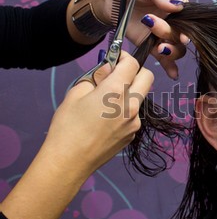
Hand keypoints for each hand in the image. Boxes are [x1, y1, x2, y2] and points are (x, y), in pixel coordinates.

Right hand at [0, 51, 152, 218]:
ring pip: (140, 97)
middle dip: (136, 70)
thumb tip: (108, 69)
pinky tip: (106, 119)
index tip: (116, 57)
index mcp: (116, 91)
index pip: (132, 63)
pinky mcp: (133, 134)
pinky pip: (134, 114)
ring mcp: (135, 121)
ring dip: (129, 92)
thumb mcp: (76, 93)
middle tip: (118, 74)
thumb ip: (96, 77)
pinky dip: (125, 110)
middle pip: (148, 77)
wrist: (70, 162)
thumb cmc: (67, 126)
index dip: (124, 56)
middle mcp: (132, 105)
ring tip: (106, 101)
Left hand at [92, 0, 188, 79]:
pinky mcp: (152, 46)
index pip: (189, 15)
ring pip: (176, 49)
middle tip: (153, 25)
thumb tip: (176, 6)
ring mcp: (162, 35)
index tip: (182, 33)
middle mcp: (173, 21)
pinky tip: (172, 74)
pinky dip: (170, 67)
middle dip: (170, 34)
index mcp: (174, 2)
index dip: (188, 26)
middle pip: (182, 34)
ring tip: (160, 48)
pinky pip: (164, 59)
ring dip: (171, 51)